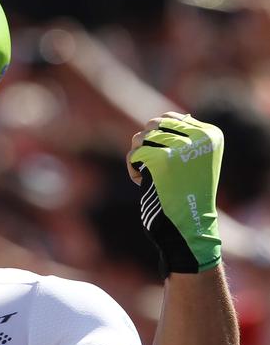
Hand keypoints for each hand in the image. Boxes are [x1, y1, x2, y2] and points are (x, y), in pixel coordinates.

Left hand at [127, 112, 222, 275]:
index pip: (172, 118)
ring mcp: (181, 147)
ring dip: (138, 157)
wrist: (190, 226)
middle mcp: (199, 137)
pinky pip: (134, 154)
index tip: (165, 162)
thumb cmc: (188, 196)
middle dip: (145, 146)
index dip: (158, 138)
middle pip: (153, 126)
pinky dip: (132, 169)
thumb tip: (169, 118)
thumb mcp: (195, 163)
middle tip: (152, 168)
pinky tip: (141, 183)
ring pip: (141, 137)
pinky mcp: (161, 159)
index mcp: (211, 135)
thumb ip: (185, 139)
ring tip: (148, 175)